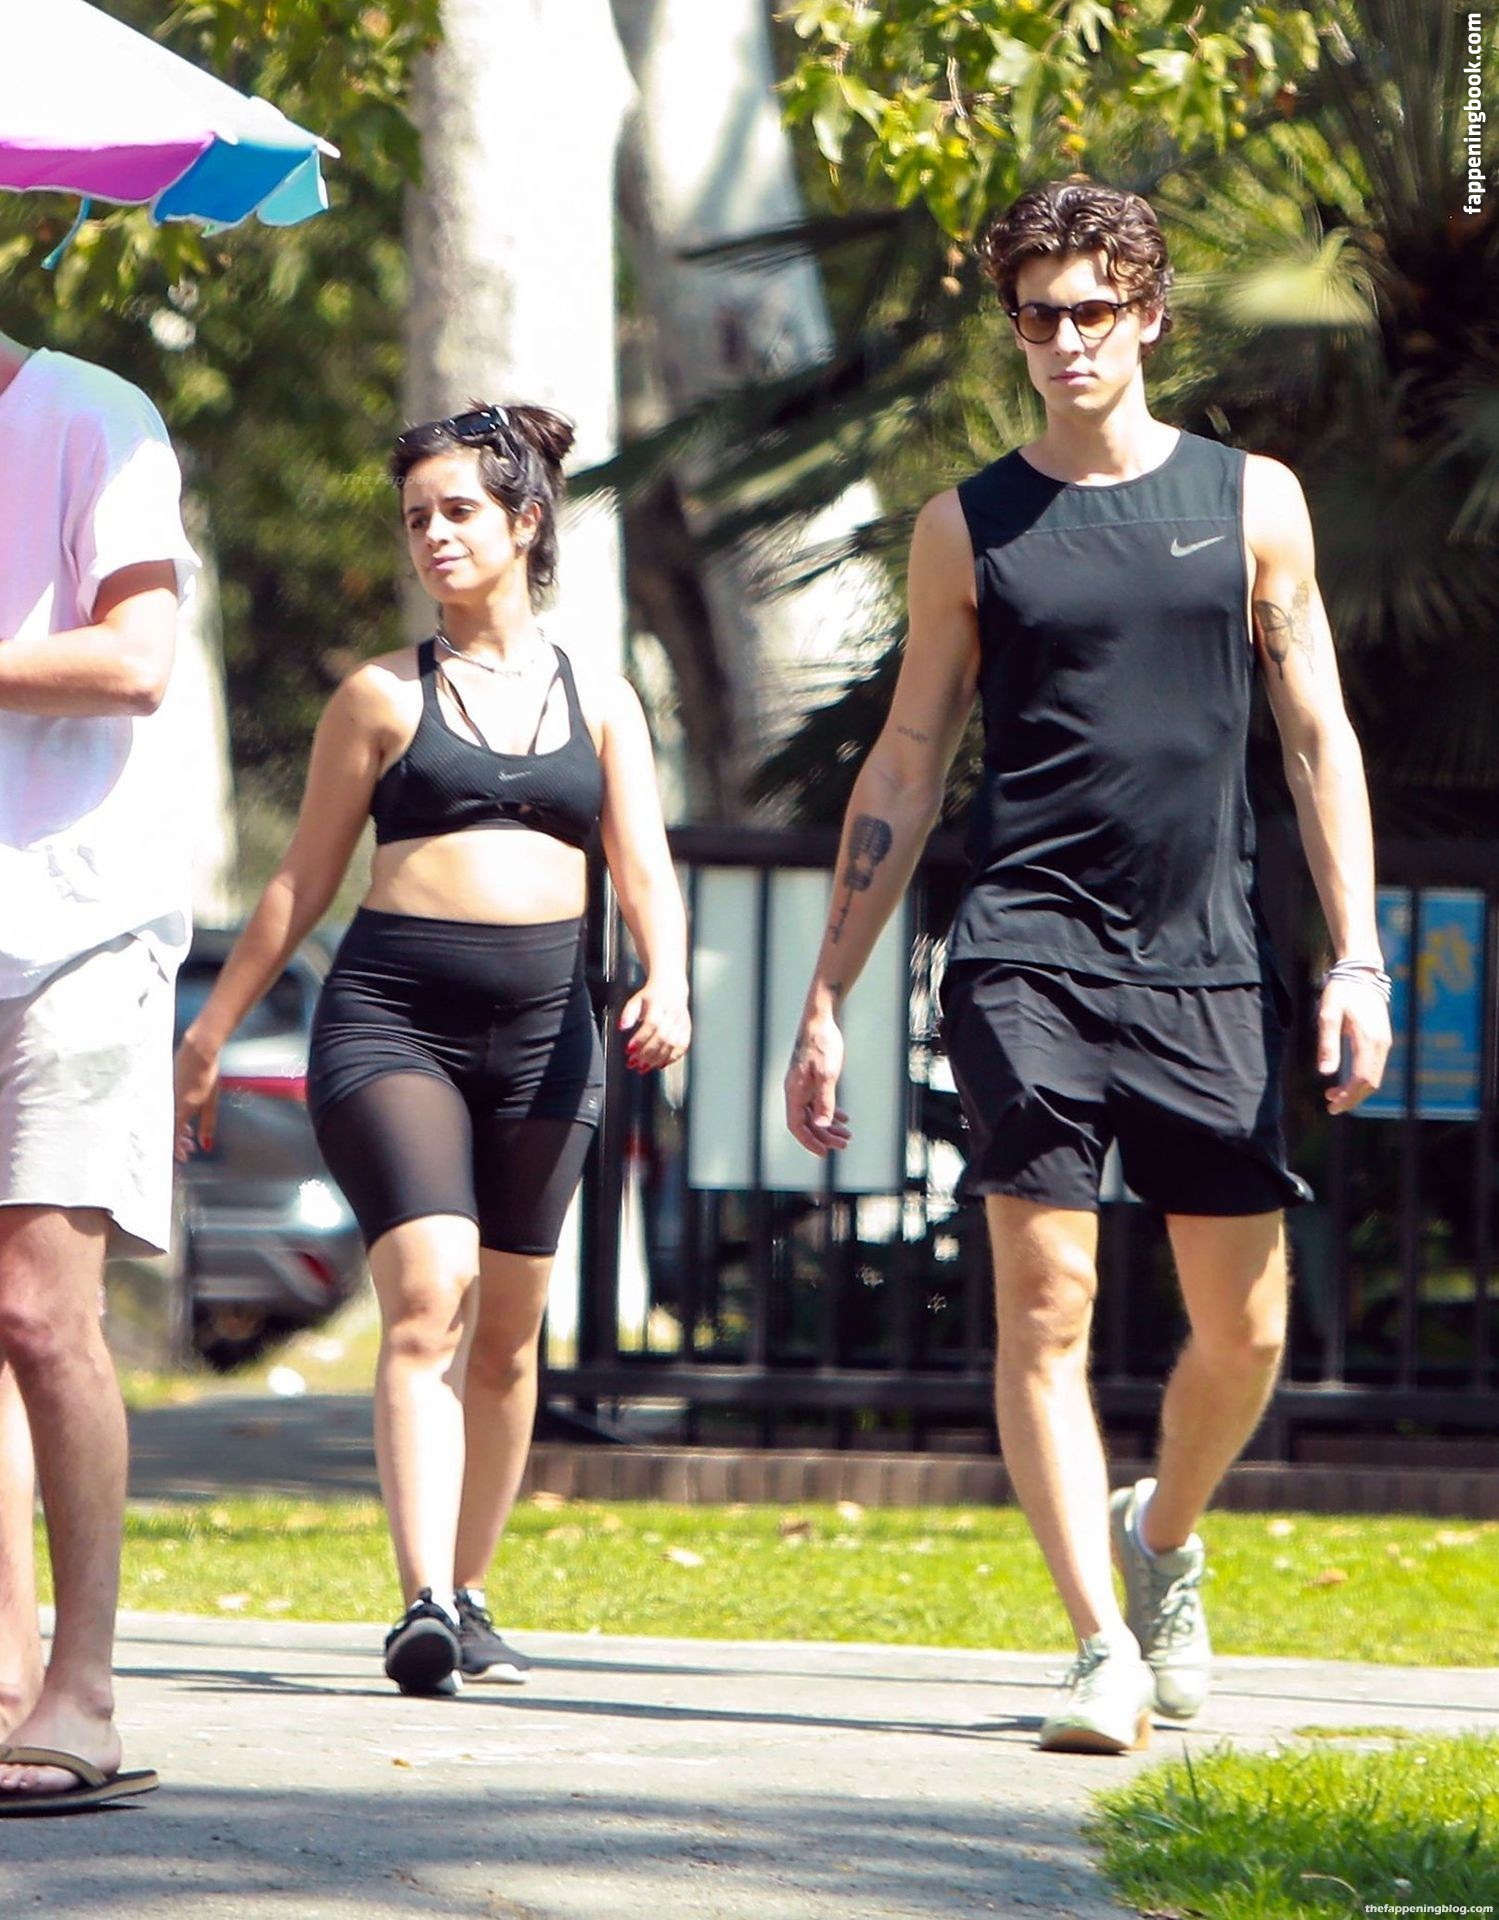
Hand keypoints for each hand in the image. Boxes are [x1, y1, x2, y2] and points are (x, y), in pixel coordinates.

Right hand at [173, 1030, 221, 1158]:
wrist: (197, 1052)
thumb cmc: (207, 1075)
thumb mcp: (211, 1102)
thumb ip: (207, 1125)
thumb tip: (206, 1145)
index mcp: (181, 1110)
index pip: (172, 1138)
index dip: (175, 1151)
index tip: (184, 1157)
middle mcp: (169, 1105)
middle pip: (167, 1132)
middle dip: (178, 1143)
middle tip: (190, 1148)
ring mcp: (164, 1097)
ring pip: (166, 1122)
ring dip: (177, 1132)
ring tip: (190, 1135)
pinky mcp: (163, 1091)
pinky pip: (165, 1111)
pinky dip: (174, 1120)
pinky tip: (185, 1122)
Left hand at [619, 975, 690, 1072]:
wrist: (672, 986)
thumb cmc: (652, 995)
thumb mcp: (636, 1000)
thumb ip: (628, 1014)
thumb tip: (621, 1026)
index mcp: (659, 1005)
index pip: (651, 1024)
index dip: (640, 1039)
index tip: (629, 1050)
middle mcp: (672, 1014)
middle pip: (661, 1037)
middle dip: (646, 1053)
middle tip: (633, 1063)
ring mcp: (681, 1022)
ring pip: (671, 1045)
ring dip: (657, 1059)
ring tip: (643, 1068)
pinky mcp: (687, 1029)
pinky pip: (682, 1047)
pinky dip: (672, 1058)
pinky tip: (660, 1064)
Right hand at [784, 1011, 852, 1156]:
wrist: (821, 1019)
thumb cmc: (823, 1044)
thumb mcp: (827, 1073)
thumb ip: (824, 1100)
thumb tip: (821, 1125)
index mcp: (794, 1091)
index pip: (796, 1126)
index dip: (809, 1141)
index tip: (825, 1153)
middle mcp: (795, 1090)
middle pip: (806, 1122)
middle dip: (824, 1136)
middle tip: (845, 1145)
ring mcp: (802, 1084)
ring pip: (812, 1113)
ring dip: (829, 1126)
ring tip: (847, 1135)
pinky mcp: (810, 1077)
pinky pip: (817, 1101)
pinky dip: (830, 1111)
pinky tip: (844, 1118)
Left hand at [1318, 976, 1391, 1114]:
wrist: (1362, 973)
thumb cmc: (1342, 992)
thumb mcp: (1328, 1015)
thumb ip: (1327, 1043)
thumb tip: (1326, 1072)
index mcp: (1368, 1040)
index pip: (1361, 1078)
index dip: (1348, 1095)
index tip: (1332, 1105)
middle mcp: (1382, 1044)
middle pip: (1371, 1083)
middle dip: (1352, 1098)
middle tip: (1331, 1106)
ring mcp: (1385, 1042)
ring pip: (1375, 1077)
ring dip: (1357, 1090)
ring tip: (1333, 1096)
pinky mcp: (1383, 1040)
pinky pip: (1375, 1067)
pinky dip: (1362, 1080)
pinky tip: (1346, 1080)